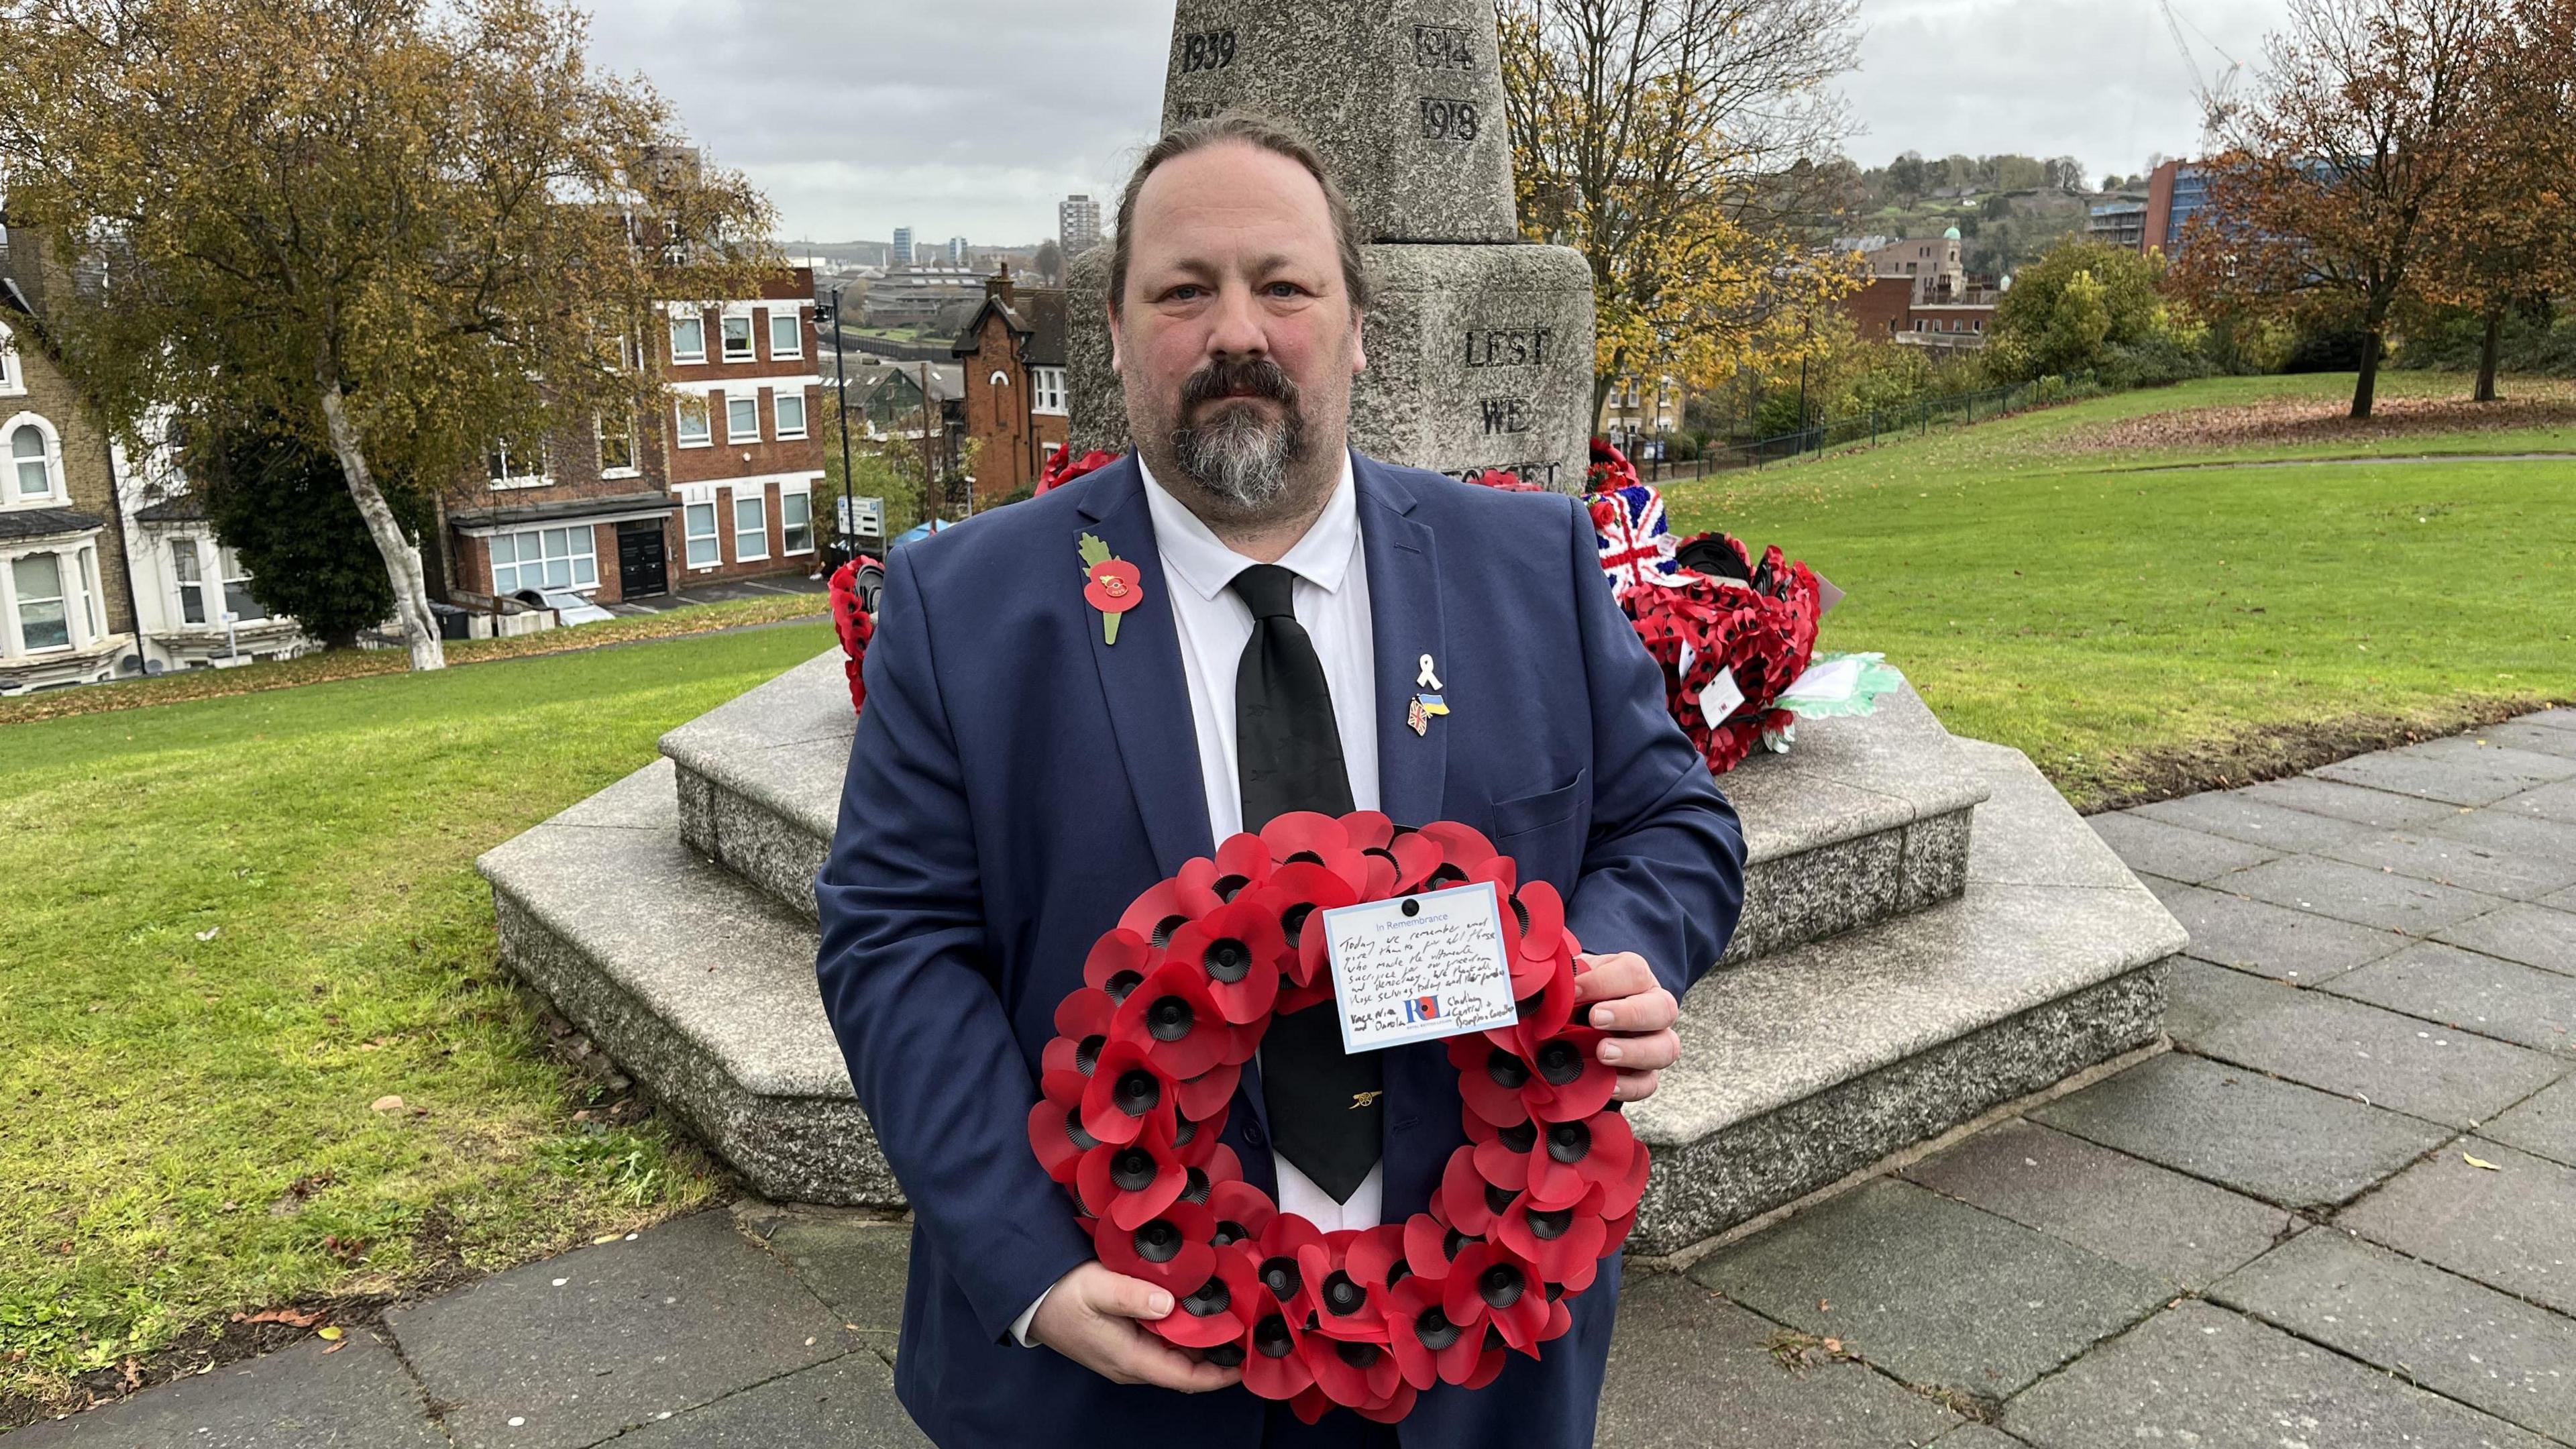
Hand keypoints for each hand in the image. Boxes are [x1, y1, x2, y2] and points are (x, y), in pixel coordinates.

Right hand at [1027, 1262, 1242, 1391]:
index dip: (1218, 1373)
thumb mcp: (1098, 1288)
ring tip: (1228, 1315)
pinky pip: (1161, 1342)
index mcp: (1130, 1358)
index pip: (1185, 1377)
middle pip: (1185, 1367)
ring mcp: (1127, 1355)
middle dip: (1217, 1352)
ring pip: (1174, 1354)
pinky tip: (1193, 1309)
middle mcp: (1132, 1364)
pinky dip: (1182, 1330)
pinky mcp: (1123, 1342)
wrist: (1030, 1297)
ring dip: (1201, 1340)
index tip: (1244, 1358)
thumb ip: (1133, 1296)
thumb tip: (1168, 1303)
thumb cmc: (1061, 1294)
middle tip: (1245, 1326)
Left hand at [1573, 951, 1681, 1103]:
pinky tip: (1608, 1084)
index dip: (1603, 982)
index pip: (1634, 972)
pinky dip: (1630, 1086)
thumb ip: (1563, 979)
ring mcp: (1654, 1042)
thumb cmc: (1574, 994)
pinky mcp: (1645, 1073)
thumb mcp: (1570, 978)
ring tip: (1603, 1053)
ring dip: (1635, 1051)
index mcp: (1634, 976)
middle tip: (1595, 1018)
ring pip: (1666, 1048)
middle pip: (1663, 1008)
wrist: (1570, 1023)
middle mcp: (1652, 1007)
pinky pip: (1649, 1083)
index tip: (1572, 991)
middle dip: (1629, 1014)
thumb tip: (1545, 983)